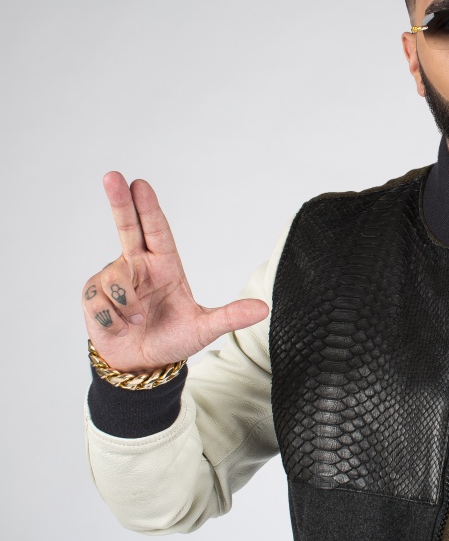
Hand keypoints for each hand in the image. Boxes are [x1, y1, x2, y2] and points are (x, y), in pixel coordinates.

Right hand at [80, 172, 268, 371]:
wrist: (142, 364)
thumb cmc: (173, 339)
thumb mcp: (204, 329)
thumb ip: (230, 317)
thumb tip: (263, 309)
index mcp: (165, 265)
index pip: (157, 231)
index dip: (149, 208)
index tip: (141, 184)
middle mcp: (139, 265)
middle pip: (127, 228)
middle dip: (119, 202)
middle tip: (111, 175)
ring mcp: (115, 279)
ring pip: (116, 280)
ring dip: (128, 307)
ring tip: (137, 321)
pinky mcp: (94, 296)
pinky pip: (100, 302)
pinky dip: (112, 320)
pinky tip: (119, 327)